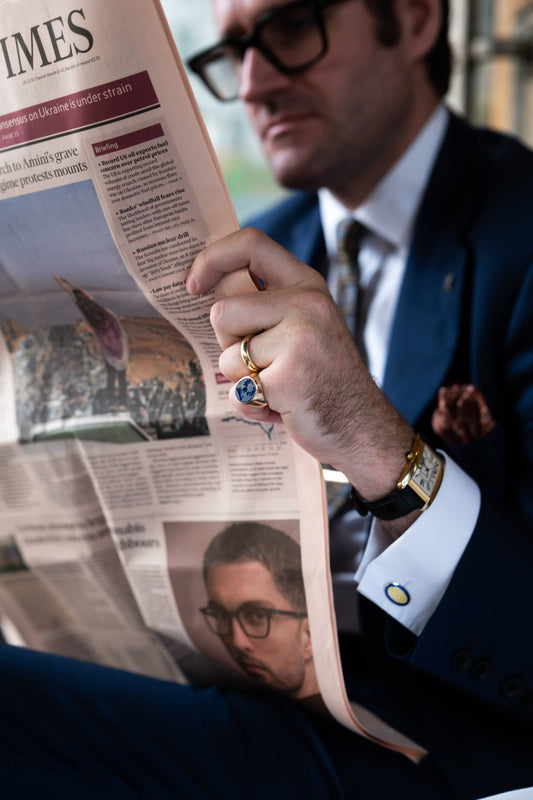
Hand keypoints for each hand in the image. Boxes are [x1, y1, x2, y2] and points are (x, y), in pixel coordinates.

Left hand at [188, 228, 413, 507]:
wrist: (362, 426)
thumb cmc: (323, 378)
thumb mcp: (305, 325)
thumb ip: (267, 305)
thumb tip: (209, 288)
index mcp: (307, 285)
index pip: (251, 244)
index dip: (211, 258)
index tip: (192, 284)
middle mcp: (306, 304)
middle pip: (223, 312)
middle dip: (228, 344)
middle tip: (263, 363)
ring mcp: (299, 340)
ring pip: (227, 357)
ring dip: (243, 380)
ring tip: (277, 387)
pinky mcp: (288, 378)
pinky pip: (238, 392)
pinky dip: (251, 407)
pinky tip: (281, 407)